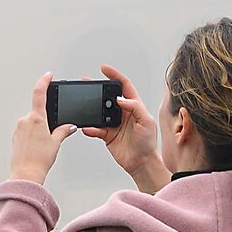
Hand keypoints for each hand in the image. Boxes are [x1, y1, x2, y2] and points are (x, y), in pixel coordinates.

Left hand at [8, 74, 74, 184]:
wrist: (25, 174)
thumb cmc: (39, 160)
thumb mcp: (56, 143)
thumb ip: (63, 131)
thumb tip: (69, 126)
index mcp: (36, 118)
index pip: (39, 93)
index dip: (44, 82)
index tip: (48, 76)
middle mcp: (25, 121)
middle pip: (38, 112)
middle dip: (47, 120)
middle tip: (52, 135)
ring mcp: (18, 129)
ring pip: (33, 123)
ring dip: (40, 130)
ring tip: (44, 146)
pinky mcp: (16, 137)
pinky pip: (27, 131)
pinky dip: (34, 136)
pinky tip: (37, 148)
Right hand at [83, 66, 167, 193]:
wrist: (141, 163)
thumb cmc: (148, 143)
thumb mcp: (146, 121)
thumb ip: (134, 107)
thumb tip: (120, 98)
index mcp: (134, 106)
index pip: (124, 86)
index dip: (114, 76)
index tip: (104, 69)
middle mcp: (123, 113)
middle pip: (108, 96)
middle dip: (97, 89)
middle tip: (87, 83)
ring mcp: (114, 124)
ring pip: (99, 112)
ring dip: (91, 108)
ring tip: (83, 104)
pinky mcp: (107, 135)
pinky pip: (95, 129)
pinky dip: (90, 128)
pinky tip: (88, 127)